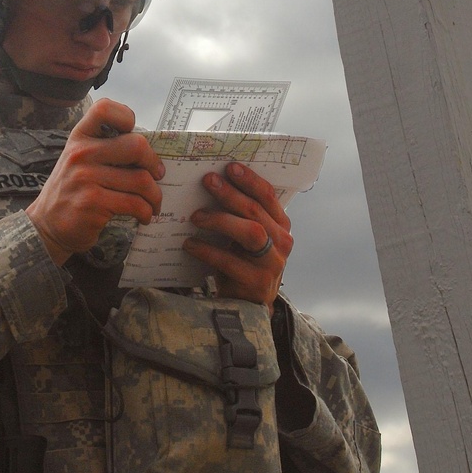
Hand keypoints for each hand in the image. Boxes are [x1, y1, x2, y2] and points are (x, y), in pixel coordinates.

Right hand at [27, 98, 163, 265]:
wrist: (47, 226)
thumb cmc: (71, 191)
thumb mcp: (78, 161)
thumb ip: (104, 149)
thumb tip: (147, 152)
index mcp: (79, 137)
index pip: (105, 109)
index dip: (126, 117)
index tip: (135, 137)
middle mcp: (81, 154)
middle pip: (136, 145)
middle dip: (154, 163)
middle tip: (157, 175)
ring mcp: (85, 178)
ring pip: (141, 180)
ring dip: (154, 195)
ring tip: (153, 203)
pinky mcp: (93, 203)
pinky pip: (134, 203)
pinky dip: (146, 211)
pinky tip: (144, 215)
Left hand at [183, 162, 292, 306]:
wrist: (248, 305)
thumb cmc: (243, 261)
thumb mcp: (248, 237)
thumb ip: (241, 214)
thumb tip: (213, 182)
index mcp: (281, 225)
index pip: (269, 196)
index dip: (250, 180)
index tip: (230, 167)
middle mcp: (282, 242)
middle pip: (256, 212)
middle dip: (230, 194)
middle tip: (207, 181)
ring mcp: (272, 264)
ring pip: (250, 233)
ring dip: (220, 220)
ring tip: (195, 216)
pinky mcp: (256, 283)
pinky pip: (230, 261)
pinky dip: (207, 250)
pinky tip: (189, 244)